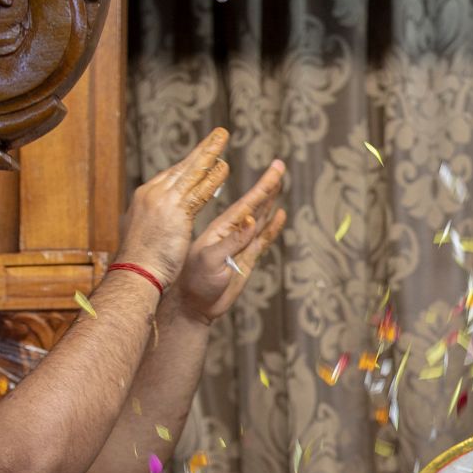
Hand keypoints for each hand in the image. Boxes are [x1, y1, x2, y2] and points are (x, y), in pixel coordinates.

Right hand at [116, 127, 232, 287]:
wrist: (135, 273)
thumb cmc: (140, 262)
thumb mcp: (143, 233)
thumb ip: (153, 220)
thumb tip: (155, 219)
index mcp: (144, 198)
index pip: (171, 174)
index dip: (190, 163)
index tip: (203, 153)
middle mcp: (152, 193)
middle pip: (182, 167)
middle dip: (202, 149)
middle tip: (219, 134)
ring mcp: (163, 201)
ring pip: (191, 172)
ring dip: (209, 154)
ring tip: (223, 139)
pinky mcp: (175, 212)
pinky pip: (198, 191)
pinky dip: (211, 178)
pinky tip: (223, 167)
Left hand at [173, 159, 286, 322]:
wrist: (192, 306)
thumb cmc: (194, 282)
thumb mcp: (211, 261)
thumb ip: (232, 241)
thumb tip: (252, 220)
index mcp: (222, 228)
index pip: (247, 203)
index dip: (263, 186)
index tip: (276, 168)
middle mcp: (232, 233)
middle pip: (255, 205)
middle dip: (268, 186)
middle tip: (280, 166)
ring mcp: (239, 245)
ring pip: (259, 219)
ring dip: (269, 202)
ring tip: (279, 184)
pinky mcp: (246, 260)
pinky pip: (261, 240)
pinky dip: (271, 227)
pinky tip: (280, 216)